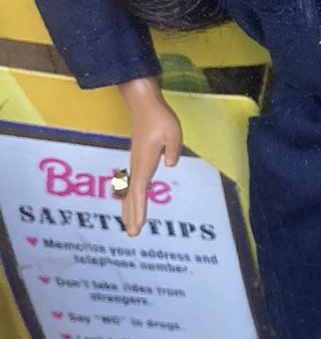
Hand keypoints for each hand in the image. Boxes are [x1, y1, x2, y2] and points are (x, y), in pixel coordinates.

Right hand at [117, 76, 181, 238]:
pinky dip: (131, 196)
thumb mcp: (173, 133)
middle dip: (132, 215)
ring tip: (129, 225)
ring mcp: (136, 163)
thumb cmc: (159, 118)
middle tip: (132, 234)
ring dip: (129, 208)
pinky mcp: (138, 159)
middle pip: (132, 196)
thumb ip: (172, 150)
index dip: (139, 209)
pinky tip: (131, 202)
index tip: (138, 225)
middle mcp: (137, 166)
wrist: (143, 104)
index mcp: (144, 163)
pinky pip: (133, 183)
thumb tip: (169, 164)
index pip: (140, 191)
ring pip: (130, 191)